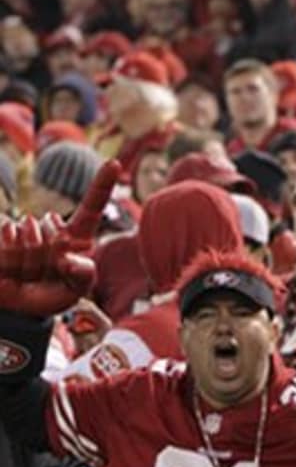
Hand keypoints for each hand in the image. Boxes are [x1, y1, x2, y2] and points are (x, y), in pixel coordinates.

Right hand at [0, 161, 119, 316]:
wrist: (14, 303)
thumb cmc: (49, 295)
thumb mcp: (72, 291)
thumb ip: (82, 277)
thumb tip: (68, 261)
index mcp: (77, 237)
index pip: (92, 208)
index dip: (102, 185)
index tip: (113, 163)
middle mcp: (53, 228)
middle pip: (58, 237)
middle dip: (50, 262)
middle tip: (44, 275)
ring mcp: (27, 228)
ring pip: (33, 240)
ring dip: (29, 265)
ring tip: (27, 273)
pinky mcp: (5, 232)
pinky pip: (10, 238)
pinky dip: (9, 259)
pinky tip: (9, 269)